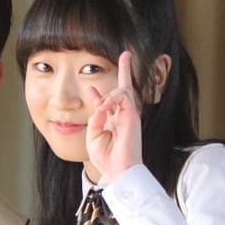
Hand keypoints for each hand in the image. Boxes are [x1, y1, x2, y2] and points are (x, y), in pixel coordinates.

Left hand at [85, 50, 142, 179]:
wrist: (118, 170)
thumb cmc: (106, 157)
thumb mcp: (93, 135)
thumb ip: (95, 117)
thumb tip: (98, 104)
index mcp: (111, 122)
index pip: (106, 103)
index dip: (97, 95)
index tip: (91, 89)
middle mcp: (121, 116)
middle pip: (124, 89)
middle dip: (124, 71)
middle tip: (126, 55)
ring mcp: (129, 115)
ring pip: (121, 91)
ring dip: (107, 96)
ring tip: (100, 107)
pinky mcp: (133, 116)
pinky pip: (123, 97)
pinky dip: (111, 99)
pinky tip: (103, 107)